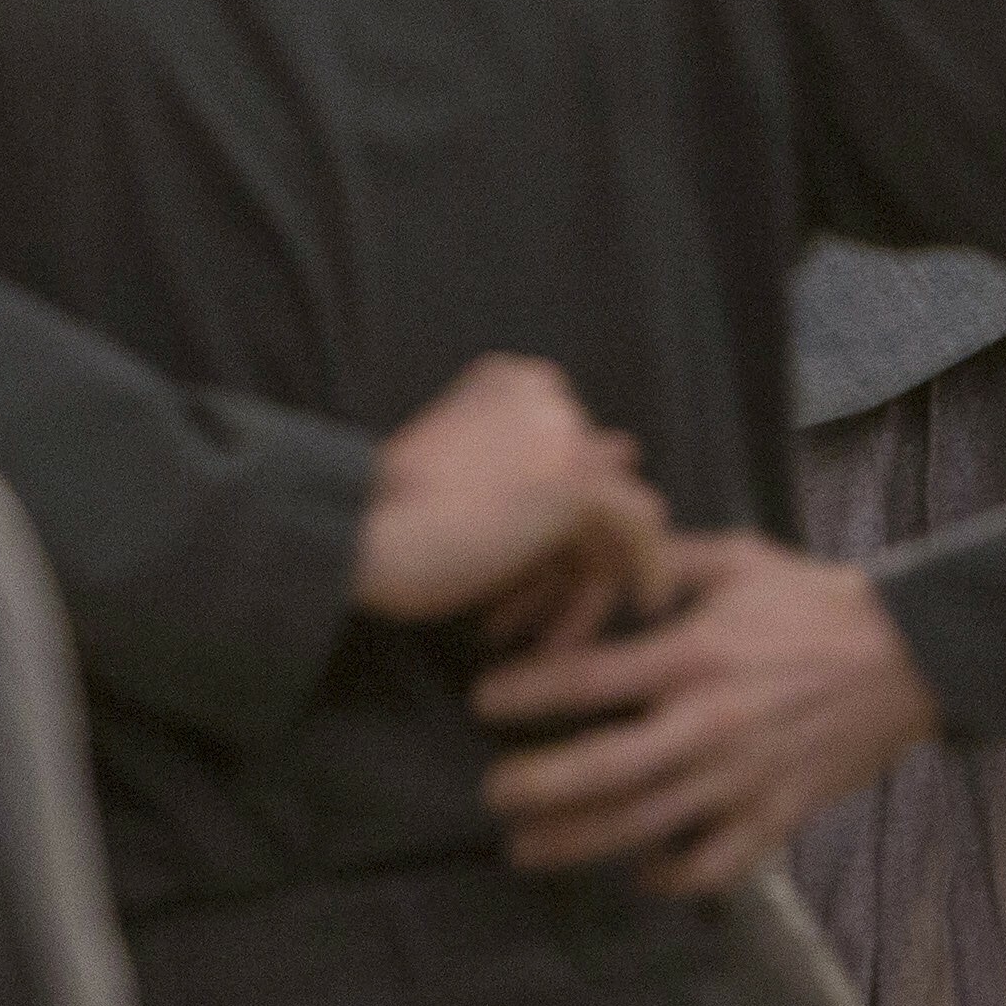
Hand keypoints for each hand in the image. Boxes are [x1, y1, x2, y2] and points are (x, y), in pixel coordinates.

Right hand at [358, 354, 667, 635]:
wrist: (357, 533)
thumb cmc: (393, 517)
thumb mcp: (476, 475)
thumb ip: (542, 458)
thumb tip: (626, 448)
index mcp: (511, 380)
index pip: (572, 447)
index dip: (561, 515)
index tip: (540, 567)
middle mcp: (543, 391)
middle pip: (597, 478)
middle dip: (578, 545)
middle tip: (556, 603)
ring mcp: (562, 431)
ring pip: (616, 508)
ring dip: (597, 567)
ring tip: (572, 625)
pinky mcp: (576, 480)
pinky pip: (639, 525)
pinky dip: (648, 564)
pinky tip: (646, 599)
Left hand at [468, 534, 934, 890]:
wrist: (912, 654)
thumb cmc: (813, 601)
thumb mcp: (734, 559)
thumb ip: (658, 561)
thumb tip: (591, 557)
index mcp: (693, 655)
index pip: (587, 681)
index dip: (524, 692)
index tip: (484, 701)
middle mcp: (709, 723)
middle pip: (602, 770)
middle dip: (535, 787)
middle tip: (493, 793)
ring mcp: (743, 778)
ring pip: (644, 827)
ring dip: (576, 843)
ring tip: (526, 848)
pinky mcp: (778, 816)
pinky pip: (714, 865)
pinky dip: (671, 879)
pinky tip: (638, 873)